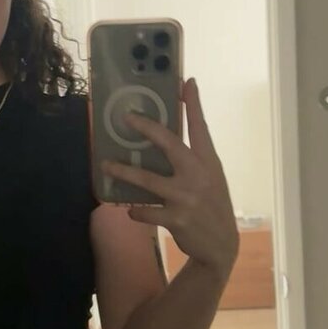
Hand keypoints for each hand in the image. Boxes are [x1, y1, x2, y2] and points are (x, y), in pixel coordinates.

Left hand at [100, 78, 238, 281]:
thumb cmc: (212, 206)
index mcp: (209, 162)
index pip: (201, 127)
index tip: (187, 82)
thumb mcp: (211, 178)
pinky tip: (129, 208)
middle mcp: (198, 175)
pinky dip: (135, 209)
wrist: (221, 246)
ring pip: (148, 180)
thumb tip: (166, 140)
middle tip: (127, 117)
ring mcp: (186, 197)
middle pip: (170, 144)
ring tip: (106, 165)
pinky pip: (145, 210)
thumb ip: (193, 159)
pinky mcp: (175, 219)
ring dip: (124, 172)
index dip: (194, 104)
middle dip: (147, 128)